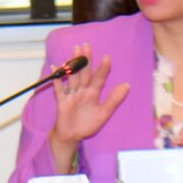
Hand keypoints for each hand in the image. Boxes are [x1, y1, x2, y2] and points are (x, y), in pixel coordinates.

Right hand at [48, 51, 127, 166]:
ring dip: (73, 64)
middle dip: (85, 59)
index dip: (103, 69)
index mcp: (93, 94)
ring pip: (73, 77)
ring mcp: (71, 95)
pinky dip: (57, 79)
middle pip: (84, 73)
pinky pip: (59, 88)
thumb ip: (114, 100)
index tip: (107, 57)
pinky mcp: (62, 101)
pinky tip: (55, 68)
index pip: (99, 79)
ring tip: (75, 51)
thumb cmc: (87, 125)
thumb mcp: (103, 113)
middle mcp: (82, 91)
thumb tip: (127, 86)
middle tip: (86, 45)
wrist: (72, 136)